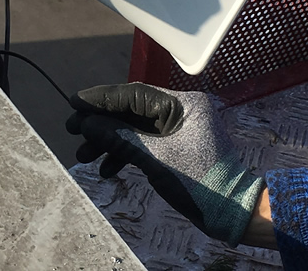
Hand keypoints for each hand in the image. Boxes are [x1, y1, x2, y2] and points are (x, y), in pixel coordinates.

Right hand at [66, 83, 263, 245]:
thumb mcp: (155, 160)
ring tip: (84, 156)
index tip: (74, 103)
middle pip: (132, 110)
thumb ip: (120, 138)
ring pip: (135, 128)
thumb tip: (87, 124)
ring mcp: (180, 128)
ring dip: (109, 141)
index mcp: (183, 104)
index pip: (134, 94)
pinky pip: (145, 142)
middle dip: (102, 123)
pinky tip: (107, 168)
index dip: (102, 99)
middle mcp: (182, 110)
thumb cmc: (200, 183)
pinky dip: (125, 152)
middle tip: (73, 131)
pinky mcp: (177, 146)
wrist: (234, 212)